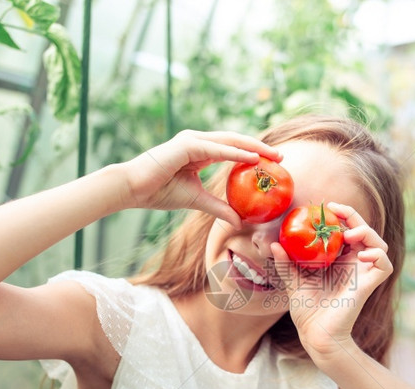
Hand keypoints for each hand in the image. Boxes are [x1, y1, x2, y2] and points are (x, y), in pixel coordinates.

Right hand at [123, 130, 281, 227]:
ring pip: (230, 141)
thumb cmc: (159, 192)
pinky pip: (217, 149)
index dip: (253, 153)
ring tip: (272, 155)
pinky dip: (235, 153)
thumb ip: (219, 208)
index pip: (233, 149)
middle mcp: (197, 141)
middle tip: (281, 156)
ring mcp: (192, 140)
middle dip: (259, 148)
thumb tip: (239, 222)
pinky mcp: (186, 145)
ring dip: (253, 147)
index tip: (273, 162)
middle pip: (235, 141)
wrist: (133, 189)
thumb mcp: (196, 201)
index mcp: (199, 151)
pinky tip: (252, 158)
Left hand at [269, 201, 392, 356]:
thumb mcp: (292, 281)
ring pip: (379, 244)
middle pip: (364, 232)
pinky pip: (384, 264)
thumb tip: (275, 244)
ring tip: (349, 235)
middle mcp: (354, 264)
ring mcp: (363, 274)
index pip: (347, 230)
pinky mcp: (369, 284)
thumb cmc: (306, 310)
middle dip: (354, 217)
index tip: (327, 207)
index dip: (343, 215)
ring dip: (367, 232)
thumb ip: (286, 263)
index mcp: (339, 260)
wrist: (315, 334)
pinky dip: (377, 254)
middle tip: (337, 211)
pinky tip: (360, 254)